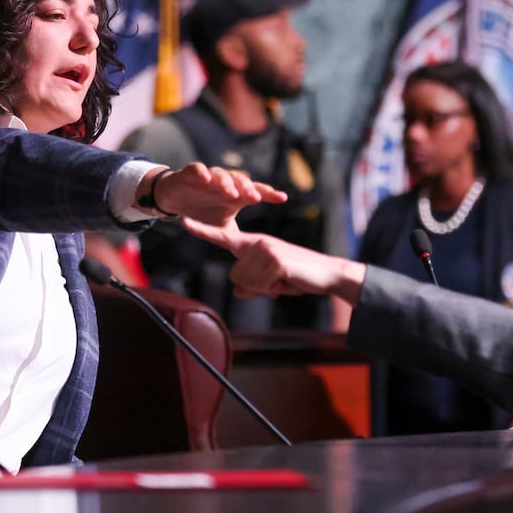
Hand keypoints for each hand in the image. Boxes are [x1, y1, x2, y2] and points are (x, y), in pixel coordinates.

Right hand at [151, 163, 287, 225]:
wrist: (176, 199)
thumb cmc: (204, 211)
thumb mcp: (222, 227)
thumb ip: (236, 238)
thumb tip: (252, 258)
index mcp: (236, 195)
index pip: (255, 192)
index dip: (269, 194)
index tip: (283, 198)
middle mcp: (225, 183)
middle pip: (241, 181)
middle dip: (249, 189)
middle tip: (256, 198)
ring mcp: (209, 177)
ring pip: (221, 175)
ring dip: (228, 183)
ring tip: (232, 193)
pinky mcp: (191, 173)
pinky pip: (197, 169)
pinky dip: (202, 172)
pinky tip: (206, 178)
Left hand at [183, 218, 366, 304]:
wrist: (328, 275)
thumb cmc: (300, 277)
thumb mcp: (273, 283)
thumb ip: (252, 286)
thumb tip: (237, 291)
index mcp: (256, 244)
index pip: (225, 237)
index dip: (204, 231)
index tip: (184, 222)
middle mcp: (259, 242)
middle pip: (236, 275)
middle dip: (255, 287)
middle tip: (277, 281)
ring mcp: (267, 249)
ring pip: (246, 281)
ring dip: (265, 288)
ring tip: (283, 280)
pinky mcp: (275, 260)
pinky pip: (260, 285)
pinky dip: (273, 290)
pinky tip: (286, 282)